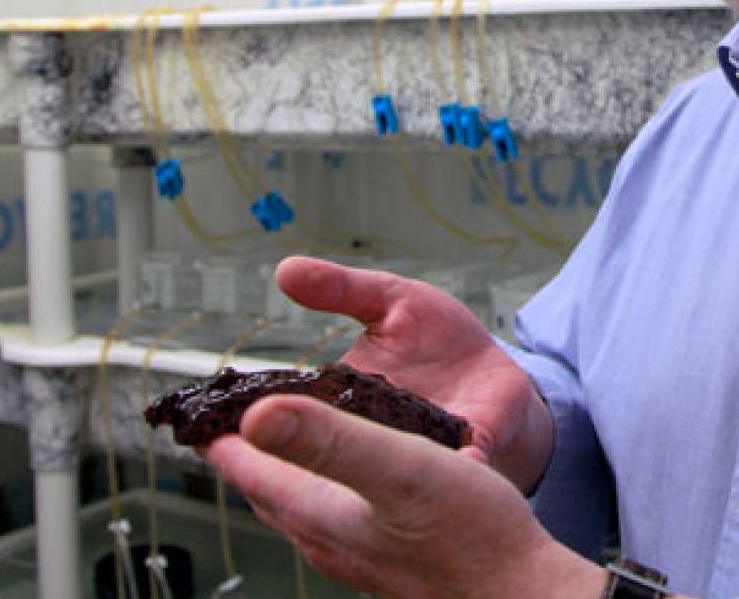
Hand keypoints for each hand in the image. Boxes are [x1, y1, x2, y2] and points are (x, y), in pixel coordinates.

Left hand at [205, 394, 604, 598]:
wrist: (520, 589)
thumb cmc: (470, 534)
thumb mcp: (398, 466)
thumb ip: (328, 439)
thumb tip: (255, 414)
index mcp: (320, 513)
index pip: (246, 469)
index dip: (219, 434)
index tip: (197, 407)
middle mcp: (330, 540)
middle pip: (267, 490)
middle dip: (246, 451)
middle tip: (232, 416)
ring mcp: (359, 555)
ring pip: (301, 507)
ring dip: (286, 470)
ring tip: (285, 439)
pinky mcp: (390, 559)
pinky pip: (339, 517)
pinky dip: (328, 486)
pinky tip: (355, 478)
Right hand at [277, 255, 552, 491]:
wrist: (496, 369)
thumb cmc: (437, 337)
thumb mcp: (390, 299)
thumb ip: (341, 289)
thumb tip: (285, 269)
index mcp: (345, 399)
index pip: (298, 412)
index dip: (269, 419)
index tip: (242, 422)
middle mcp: (376, 433)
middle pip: (339, 450)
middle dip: (316, 453)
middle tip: (299, 447)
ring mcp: (424, 445)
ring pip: (397, 468)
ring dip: (386, 468)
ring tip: (377, 458)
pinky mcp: (471, 446)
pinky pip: (464, 463)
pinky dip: (463, 465)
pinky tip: (464, 463)